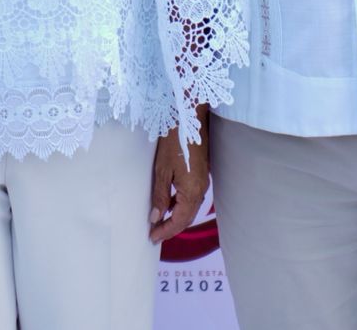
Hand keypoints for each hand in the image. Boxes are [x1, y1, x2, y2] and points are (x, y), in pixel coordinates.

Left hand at [149, 129, 208, 244]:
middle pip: (187, 217)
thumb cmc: (175, 141)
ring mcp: (203, 182)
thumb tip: (156, 217)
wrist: (189, 118)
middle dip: (171, 227)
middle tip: (155, 234)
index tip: (152, 237)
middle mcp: (202, 190)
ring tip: (159, 222)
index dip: (166, 231)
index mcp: (192, 192)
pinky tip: (169, 203)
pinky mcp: (202, 175)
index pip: (179, 220)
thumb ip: (161, 196)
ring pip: (190, 208)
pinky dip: (180, 205)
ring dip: (176, 217)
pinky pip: (192, 197)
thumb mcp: (162, 170)